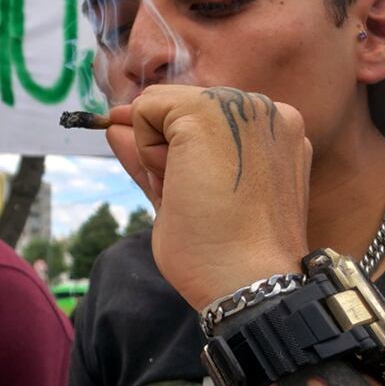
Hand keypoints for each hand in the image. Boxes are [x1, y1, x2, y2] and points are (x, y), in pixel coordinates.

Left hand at [106, 84, 311, 309]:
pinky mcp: (209, 110)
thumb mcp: (181, 193)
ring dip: (159, 151)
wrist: (245, 280)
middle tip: (198, 199)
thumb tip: (112, 124)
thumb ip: (151, 154)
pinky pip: (145, 110)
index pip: (201, 121)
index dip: (178, 154)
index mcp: (272, 131)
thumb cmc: (220, 251)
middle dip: (169, 151)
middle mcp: (265, 109)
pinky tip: (179, 180)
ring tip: (195, 192)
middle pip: (181, 110)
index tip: (197, 194)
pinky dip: (145, 148)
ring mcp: (241, 105)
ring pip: (161, 107)